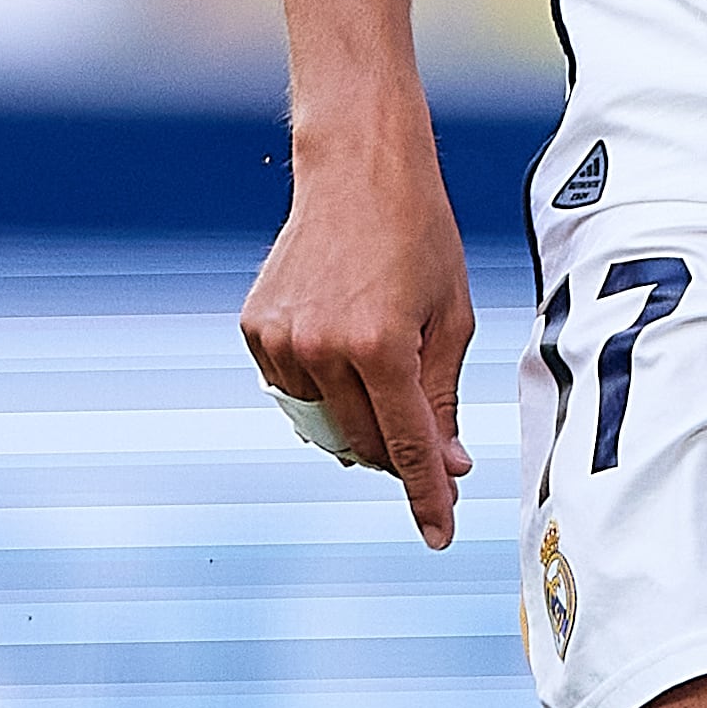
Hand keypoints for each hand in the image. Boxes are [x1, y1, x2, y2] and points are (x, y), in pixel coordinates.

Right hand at [242, 139, 476, 548]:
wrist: (359, 173)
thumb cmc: (420, 238)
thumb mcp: (450, 316)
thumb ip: (443, 395)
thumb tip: (446, 464)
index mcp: (381, 346)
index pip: (407, 444)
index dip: (425, 495)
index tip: (439, 534)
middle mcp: (323, 350)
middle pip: (365, 442)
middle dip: (400, 455)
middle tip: (430, 448)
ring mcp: (281, 343)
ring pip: (326, 422)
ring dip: (360, 420)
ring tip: (386, 368)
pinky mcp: (255, 331)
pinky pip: (295, 389)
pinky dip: (325, 387)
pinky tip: (345, 346)